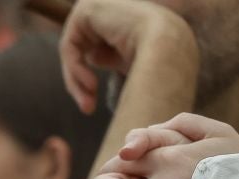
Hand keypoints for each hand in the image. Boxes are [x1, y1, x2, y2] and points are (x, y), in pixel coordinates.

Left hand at [58, 0, 196, 111]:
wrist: (169, 48)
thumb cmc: (158, 60)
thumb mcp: (126, 59)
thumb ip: (108, 54)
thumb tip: (91, 56)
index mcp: (121, 17)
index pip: (93, 49)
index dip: (87, 80)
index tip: (90, 107)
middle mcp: (108, 7)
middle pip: (81, 50)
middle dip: (79, 83)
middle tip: (87, 109)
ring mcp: (96, 3)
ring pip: (73, 51)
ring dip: (77, 81)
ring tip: (90, 104)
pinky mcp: (85, 9)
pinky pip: (69, 45)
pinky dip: (76, 69)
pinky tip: (91, 84)